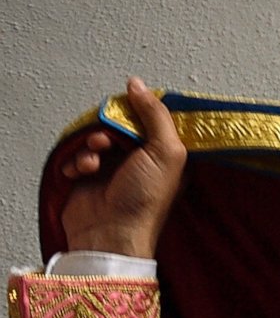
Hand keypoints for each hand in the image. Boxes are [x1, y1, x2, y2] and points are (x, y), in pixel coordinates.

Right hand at [60, 78, 186, 258]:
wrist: (110, 232)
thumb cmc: (145, 199)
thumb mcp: (165, 151)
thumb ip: (155, 115)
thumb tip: (138, 84)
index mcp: (165, 154)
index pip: (151, 120)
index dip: (138, 113)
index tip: (128, 108)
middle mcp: (141, 160)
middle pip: (119, 126)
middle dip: (108, 129)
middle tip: (107, 141)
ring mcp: (113, 168)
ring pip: (96, 138)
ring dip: (91, 145)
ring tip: (94, 160)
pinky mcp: (88, 177)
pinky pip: (77, 156)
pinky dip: (76, 161)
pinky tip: (82, 172)